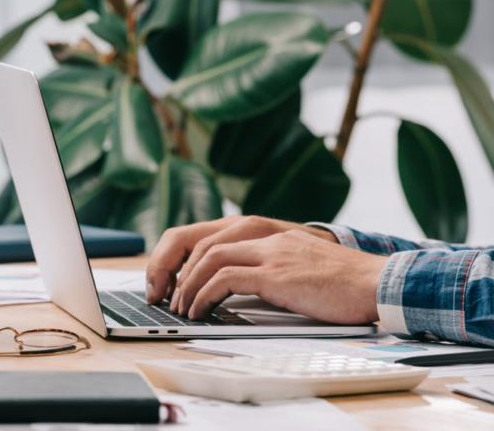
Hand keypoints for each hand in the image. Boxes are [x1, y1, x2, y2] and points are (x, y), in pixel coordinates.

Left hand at [169, 230, 385, 324]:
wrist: (376, 283)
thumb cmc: (340, 282)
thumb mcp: (297, 263)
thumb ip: (268, 264)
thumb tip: (236, 285)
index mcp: (268, 231)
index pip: (208, 234)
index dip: (182, 257)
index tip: (172, 280)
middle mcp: (265, 235)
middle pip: (200, 241)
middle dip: (175, 270)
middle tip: (167, 296)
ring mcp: (271, 252)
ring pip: (208, 259)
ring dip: (188, 285)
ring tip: (182, 308)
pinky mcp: (276, 274)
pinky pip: (225, 280)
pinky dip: (205, 295)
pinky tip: (201, 311)